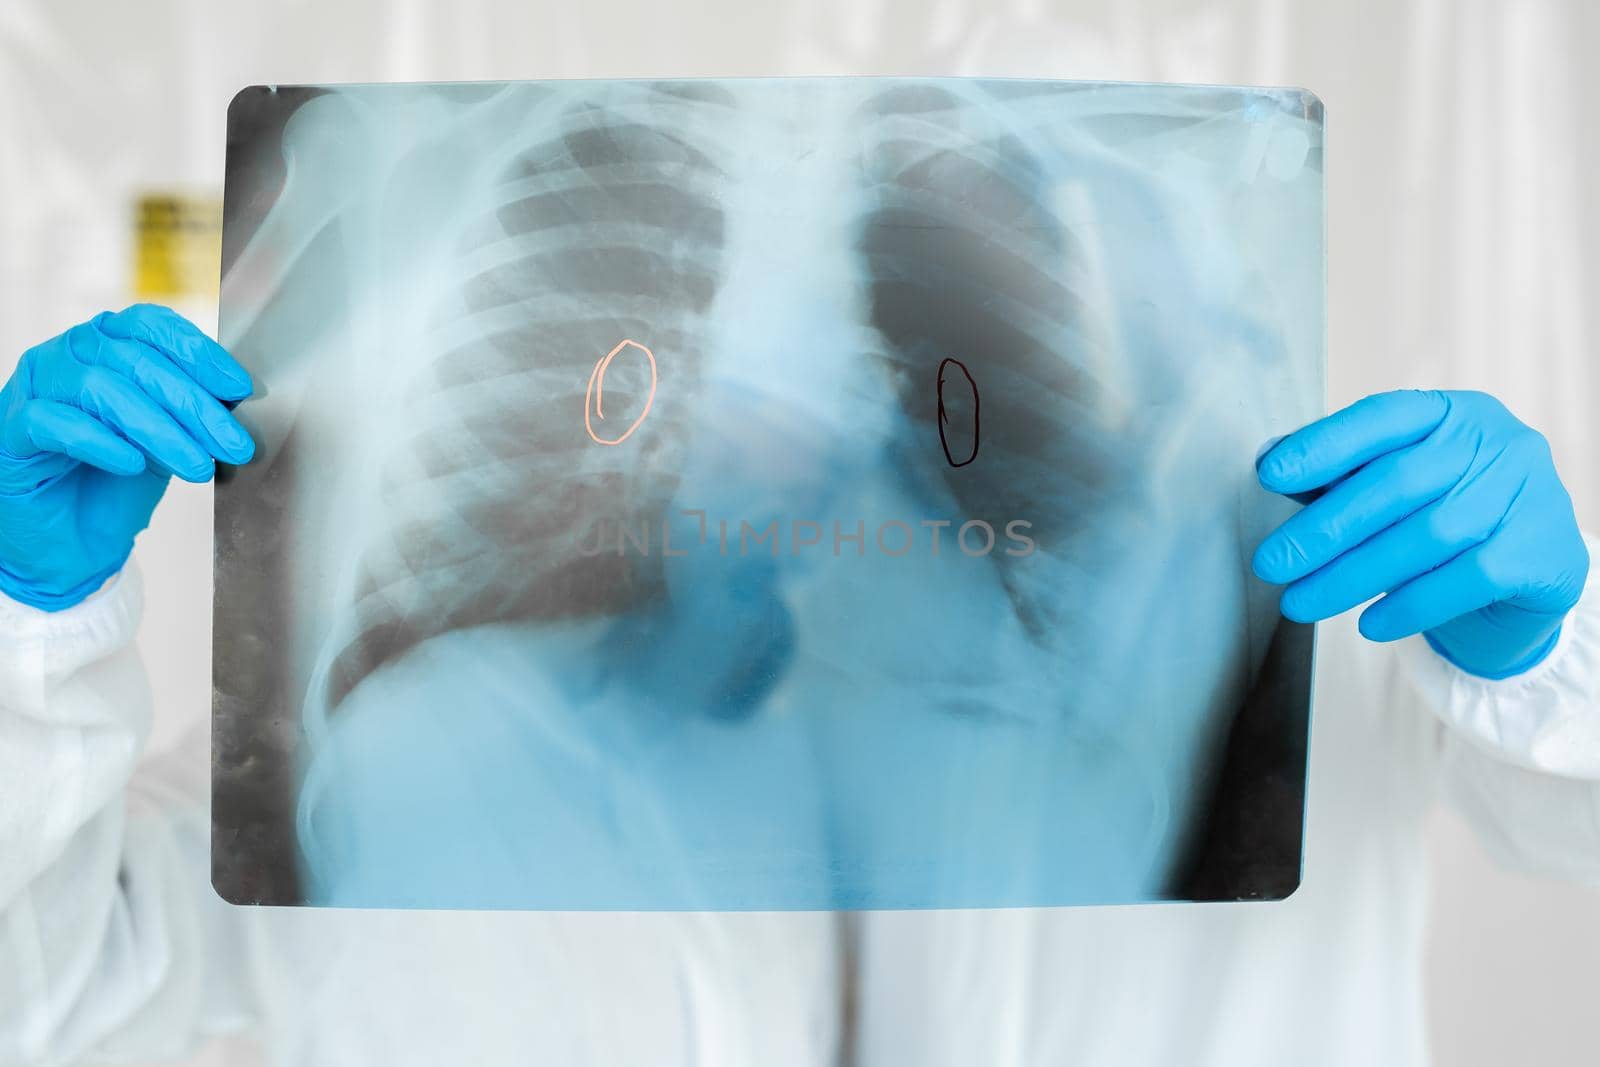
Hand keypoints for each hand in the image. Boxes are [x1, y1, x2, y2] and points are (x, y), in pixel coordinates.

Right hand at [0, 305, 254, 610]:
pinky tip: (132, 464)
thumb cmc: (116, 484)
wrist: (72, 544)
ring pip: (98, 387)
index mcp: (105, 346)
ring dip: (157, 428)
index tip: (237, 388)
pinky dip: (99, 441)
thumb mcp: (167, 439)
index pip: (151, 326)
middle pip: (134, 360)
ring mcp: (34, 389)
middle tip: (231, 443)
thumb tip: (235, 399)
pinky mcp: (11, 431)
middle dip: (191, 404)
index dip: (197, 352)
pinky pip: (53, 422)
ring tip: (195, 465)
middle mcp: (67, 356)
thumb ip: (190, 411)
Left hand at [1252, 390, 1588, 678]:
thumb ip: (1337, 473)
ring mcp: (1529, 494)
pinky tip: (1368, 625)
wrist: (1524, 578)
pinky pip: (1467, 579)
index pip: (1382, 417)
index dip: (1325, 445)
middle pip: (1398, 482)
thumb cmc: (1441, 519)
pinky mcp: (1544, 552)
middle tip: (1271, 563)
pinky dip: (1411, 604)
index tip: (1270, 475)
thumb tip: (1270, 458)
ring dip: (1353, 575)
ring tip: (1300, 604)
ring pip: (1428, 535)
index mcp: (1452, 412)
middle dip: (1325, 528)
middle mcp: (1497, 443)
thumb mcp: (1393, 488)